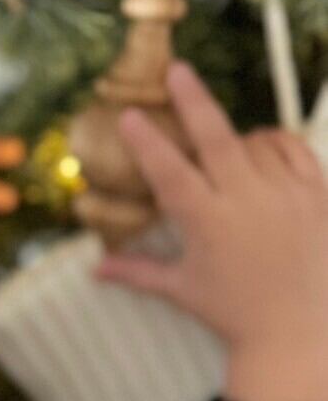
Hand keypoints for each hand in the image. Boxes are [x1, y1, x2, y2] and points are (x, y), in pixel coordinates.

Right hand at [98, 62, 327, 400]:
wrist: (297, 331)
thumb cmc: (234, 313)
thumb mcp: (182, 291)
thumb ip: (137, 272)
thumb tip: (94, 270)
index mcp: (208, 223)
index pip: (170, 171)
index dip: (148, 141)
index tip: (131, 115)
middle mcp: (246, 202)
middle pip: (216, 136)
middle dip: (193, 100)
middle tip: (177, 69)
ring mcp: (286, 195)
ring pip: (255, 142)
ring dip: (235, 139)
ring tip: (223, 150)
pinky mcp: (317, 195)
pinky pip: (293, 149)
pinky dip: (273, 142)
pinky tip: (260, 149)